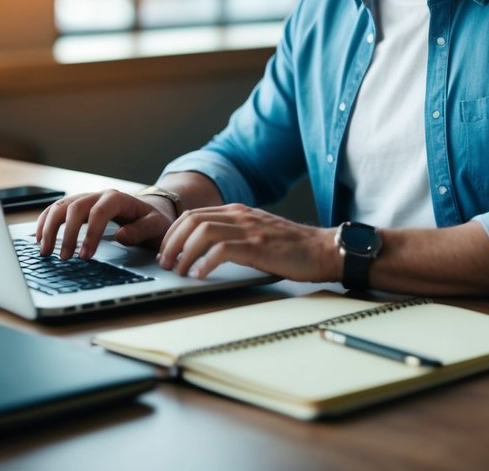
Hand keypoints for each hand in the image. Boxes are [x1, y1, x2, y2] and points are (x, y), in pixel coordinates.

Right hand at [34, 189, 174, 259]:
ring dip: (49, 227)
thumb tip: (121, 237)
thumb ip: (142, 230)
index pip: (99, 212)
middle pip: (75, 208)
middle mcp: (99, 195)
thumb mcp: (157, 226)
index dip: (90, 234)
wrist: (151, 209)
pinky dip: (45, 221)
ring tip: (45, 251)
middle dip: (66, 234)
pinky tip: (39, 237)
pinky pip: (56, 209)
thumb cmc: (154, 220)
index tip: (85, 256)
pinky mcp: (78, 206)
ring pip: (61, 206)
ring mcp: (87, 199)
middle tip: (64, 258)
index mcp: (118, 199)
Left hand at [158, 203, 340, 282]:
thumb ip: (235, 234)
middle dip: (172, 241)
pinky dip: (205, 263)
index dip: (173, 233)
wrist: (322, 249)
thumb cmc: (292, 247)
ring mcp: (249, 229)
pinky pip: (222, 250)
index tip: (166, 251)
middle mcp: (240, 216)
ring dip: (184, 252)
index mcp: (238, 211)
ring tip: (179, 270)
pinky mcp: (258, 246)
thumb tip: (203, 252)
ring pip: (202, 231)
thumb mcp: (258, 233)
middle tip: (166, 263)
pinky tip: (200, 275)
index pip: (193, 214)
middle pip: (192, 220)